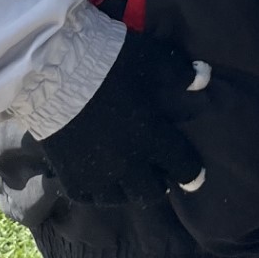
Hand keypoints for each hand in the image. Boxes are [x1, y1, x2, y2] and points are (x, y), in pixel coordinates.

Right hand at [35, 32, 208, 205]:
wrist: (54, 74)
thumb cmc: (108, 63)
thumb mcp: (151, 59)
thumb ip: (180, 73)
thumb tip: (204, 80)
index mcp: (150, 138)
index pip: (181, 165)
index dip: (192, 173)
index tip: (195, 177)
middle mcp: (126, 165)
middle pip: (151, 191)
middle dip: (160, 183)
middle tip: (160, 173)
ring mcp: (97, 176)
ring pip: (122, 198)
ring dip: (131, 189)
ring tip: (131, 176)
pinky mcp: (71, 179)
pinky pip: (92, 198)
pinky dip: (101, 191)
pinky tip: (103, 180)